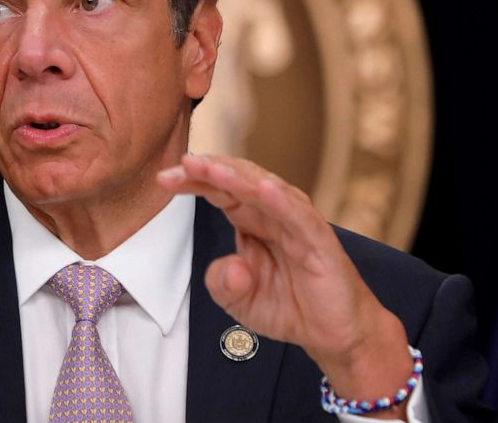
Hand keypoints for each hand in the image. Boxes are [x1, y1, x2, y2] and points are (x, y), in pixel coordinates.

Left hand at [157, 154, 413, 416]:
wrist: (334, 333)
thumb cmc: (290, 307)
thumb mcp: (239, 301)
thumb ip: (222, 284)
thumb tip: (230, 268)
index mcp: (252, 221)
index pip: (219, 191)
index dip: (193, 181)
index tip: (164, 179)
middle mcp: (274, 214)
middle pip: (239, 180)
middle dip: (210, 170)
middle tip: (183, 163)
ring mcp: (298, 224)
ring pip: (266, 191)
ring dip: (239, 178)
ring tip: (213, 169)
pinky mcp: (320, 242)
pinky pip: (300, 218)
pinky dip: (282, 202)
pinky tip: (264, 190)